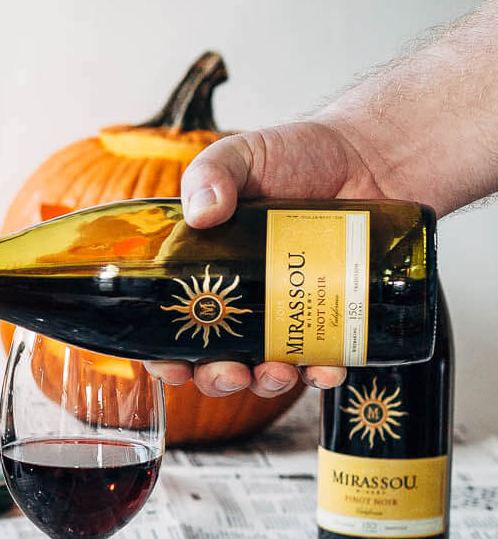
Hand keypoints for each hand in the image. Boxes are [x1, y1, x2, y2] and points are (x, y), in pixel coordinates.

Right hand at [146, 119, 383, 398]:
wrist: (374, 157)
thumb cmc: (301, 154)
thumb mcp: (242, 155)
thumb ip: (212, 173)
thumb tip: (201, 213)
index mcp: (207, 265)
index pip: (173, 319)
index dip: (164, 352)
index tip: (170, 364)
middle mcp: (244, 297)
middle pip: (217, 358)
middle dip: (217, 379)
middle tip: (229, 372)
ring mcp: (289, 311)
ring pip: (268, 369)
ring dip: (266, 383)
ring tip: (277, 371)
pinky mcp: (334, 318)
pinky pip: (324, 360)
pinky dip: (322, 374)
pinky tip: (326, 367)